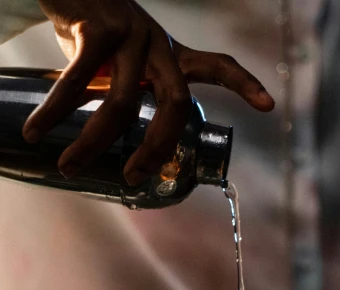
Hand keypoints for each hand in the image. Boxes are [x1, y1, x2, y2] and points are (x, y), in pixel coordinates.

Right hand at [24, 0, 273, 185]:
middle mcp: (159, 45)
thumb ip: (130, 96)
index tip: (268, 106)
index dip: (244, 85)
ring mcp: (131, 35)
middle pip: (176, 106)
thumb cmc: (95, 33)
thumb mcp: (125, 63)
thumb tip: (112, 152)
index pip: (218, 67)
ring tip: (69, 166)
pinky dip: (56, 110)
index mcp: (171, 56)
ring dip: (94, 141)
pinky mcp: (96, 28)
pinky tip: (38, 131)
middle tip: (133, 177)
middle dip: (157, 149)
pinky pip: (79, 80)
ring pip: (122, 103)